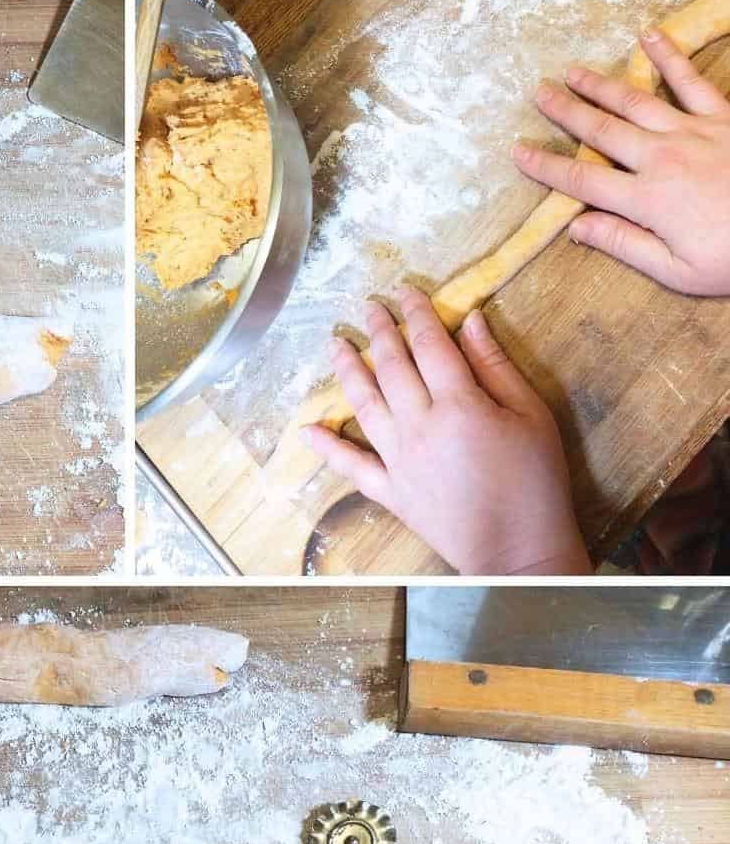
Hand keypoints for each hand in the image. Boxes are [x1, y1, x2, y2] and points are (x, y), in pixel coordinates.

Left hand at [303, 289, 590, 575]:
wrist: (518, 552)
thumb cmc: (536, 482)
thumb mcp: (531, 415)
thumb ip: (496, 366)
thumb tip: (470, 321)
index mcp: (459, 404)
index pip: (430, 344)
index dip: (416, 313)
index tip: (405, 291)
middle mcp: (419, 427)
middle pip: (391, 367)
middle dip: (378, 332)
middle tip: (367, 306)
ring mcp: (399, 460)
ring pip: (363, 405)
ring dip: (346, 371)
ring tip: (335, 345)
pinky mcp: (391, 492)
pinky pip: (351, 466)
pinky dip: (328, 448)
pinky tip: (307, 430)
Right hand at [513, 28, 729, 294]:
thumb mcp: (677, 270)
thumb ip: (624, 245)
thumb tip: (576, 227)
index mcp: (646, 200)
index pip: (581, 180)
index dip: (545, 167)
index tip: (517, 152)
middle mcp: (661, 157)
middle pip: (601, 130)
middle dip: (566, 111)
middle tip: (539, 93)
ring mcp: (692, 131)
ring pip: (636, 101)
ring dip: (601, 84)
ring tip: (574, 71)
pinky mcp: (722, 116)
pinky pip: (690, 80)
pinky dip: (668, 58)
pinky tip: (648, 37)